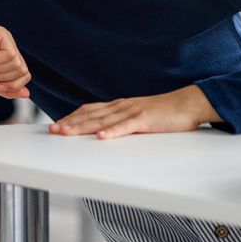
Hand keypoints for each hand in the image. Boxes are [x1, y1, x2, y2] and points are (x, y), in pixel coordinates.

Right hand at [0, 25, 31, 98]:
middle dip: (4, 76)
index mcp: (7, 57)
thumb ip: (8, 89)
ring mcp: (6, 39)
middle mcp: (9, 46)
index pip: (24, 75)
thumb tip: (27, 94)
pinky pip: (12, 54)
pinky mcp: (1, 34)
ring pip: (18, 64)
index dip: (11, 85)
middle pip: (23, 71)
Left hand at [51, 85, 216, 139]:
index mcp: (119, 106)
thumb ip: (122, 121)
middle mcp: (121, 106)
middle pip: (91, 115)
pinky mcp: (145, 120)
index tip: (57, 124)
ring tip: (66, 133)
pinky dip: (112, 133)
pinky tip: (101, 138)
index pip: (90, 110)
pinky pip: (125, 127)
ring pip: (102, 121)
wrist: (188, 104)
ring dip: (83, 127)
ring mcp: (132, 112)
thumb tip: (106, 130)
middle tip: (53, 130)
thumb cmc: (165, 112)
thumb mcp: (138, 115)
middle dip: (70, 123)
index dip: (72, 117)